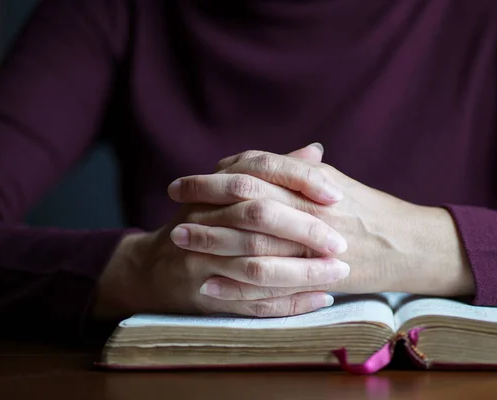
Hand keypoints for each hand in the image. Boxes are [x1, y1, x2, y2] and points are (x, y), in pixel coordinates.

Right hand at [92, 144, 349, 320]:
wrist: (154, 268)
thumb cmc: (200, 225)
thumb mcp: (226, 192)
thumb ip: (270, 172)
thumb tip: (315, 150)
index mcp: (213, 188)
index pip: (258, 170)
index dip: (299, 179)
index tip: (336, 195)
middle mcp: (202, 218)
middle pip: (258, 216)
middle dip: (304, 229)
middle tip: (341, 242)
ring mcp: (201, 259)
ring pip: (257, 265)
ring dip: (302, 272)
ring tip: (339, 274)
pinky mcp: (205, 293)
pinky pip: (251, 301)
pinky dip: (288, 302)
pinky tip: (320, 299)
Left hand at [168, 148, 474, 298]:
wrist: (408, 246)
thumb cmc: (366, 209)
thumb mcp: (330, 180)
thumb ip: (289, 168)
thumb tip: (244, 161)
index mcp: (311, 182)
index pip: (254, 170)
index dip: (214, 175)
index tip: (185, 181)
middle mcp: (309, 209)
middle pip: (246, 201)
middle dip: (204, 199)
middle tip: (173, 201)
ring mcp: (311, 245)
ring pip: (251, 242)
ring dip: (212, 240)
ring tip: (179, 239)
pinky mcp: (314, 277)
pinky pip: (268, 283)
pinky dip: (235, 283)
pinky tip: (208, 281)